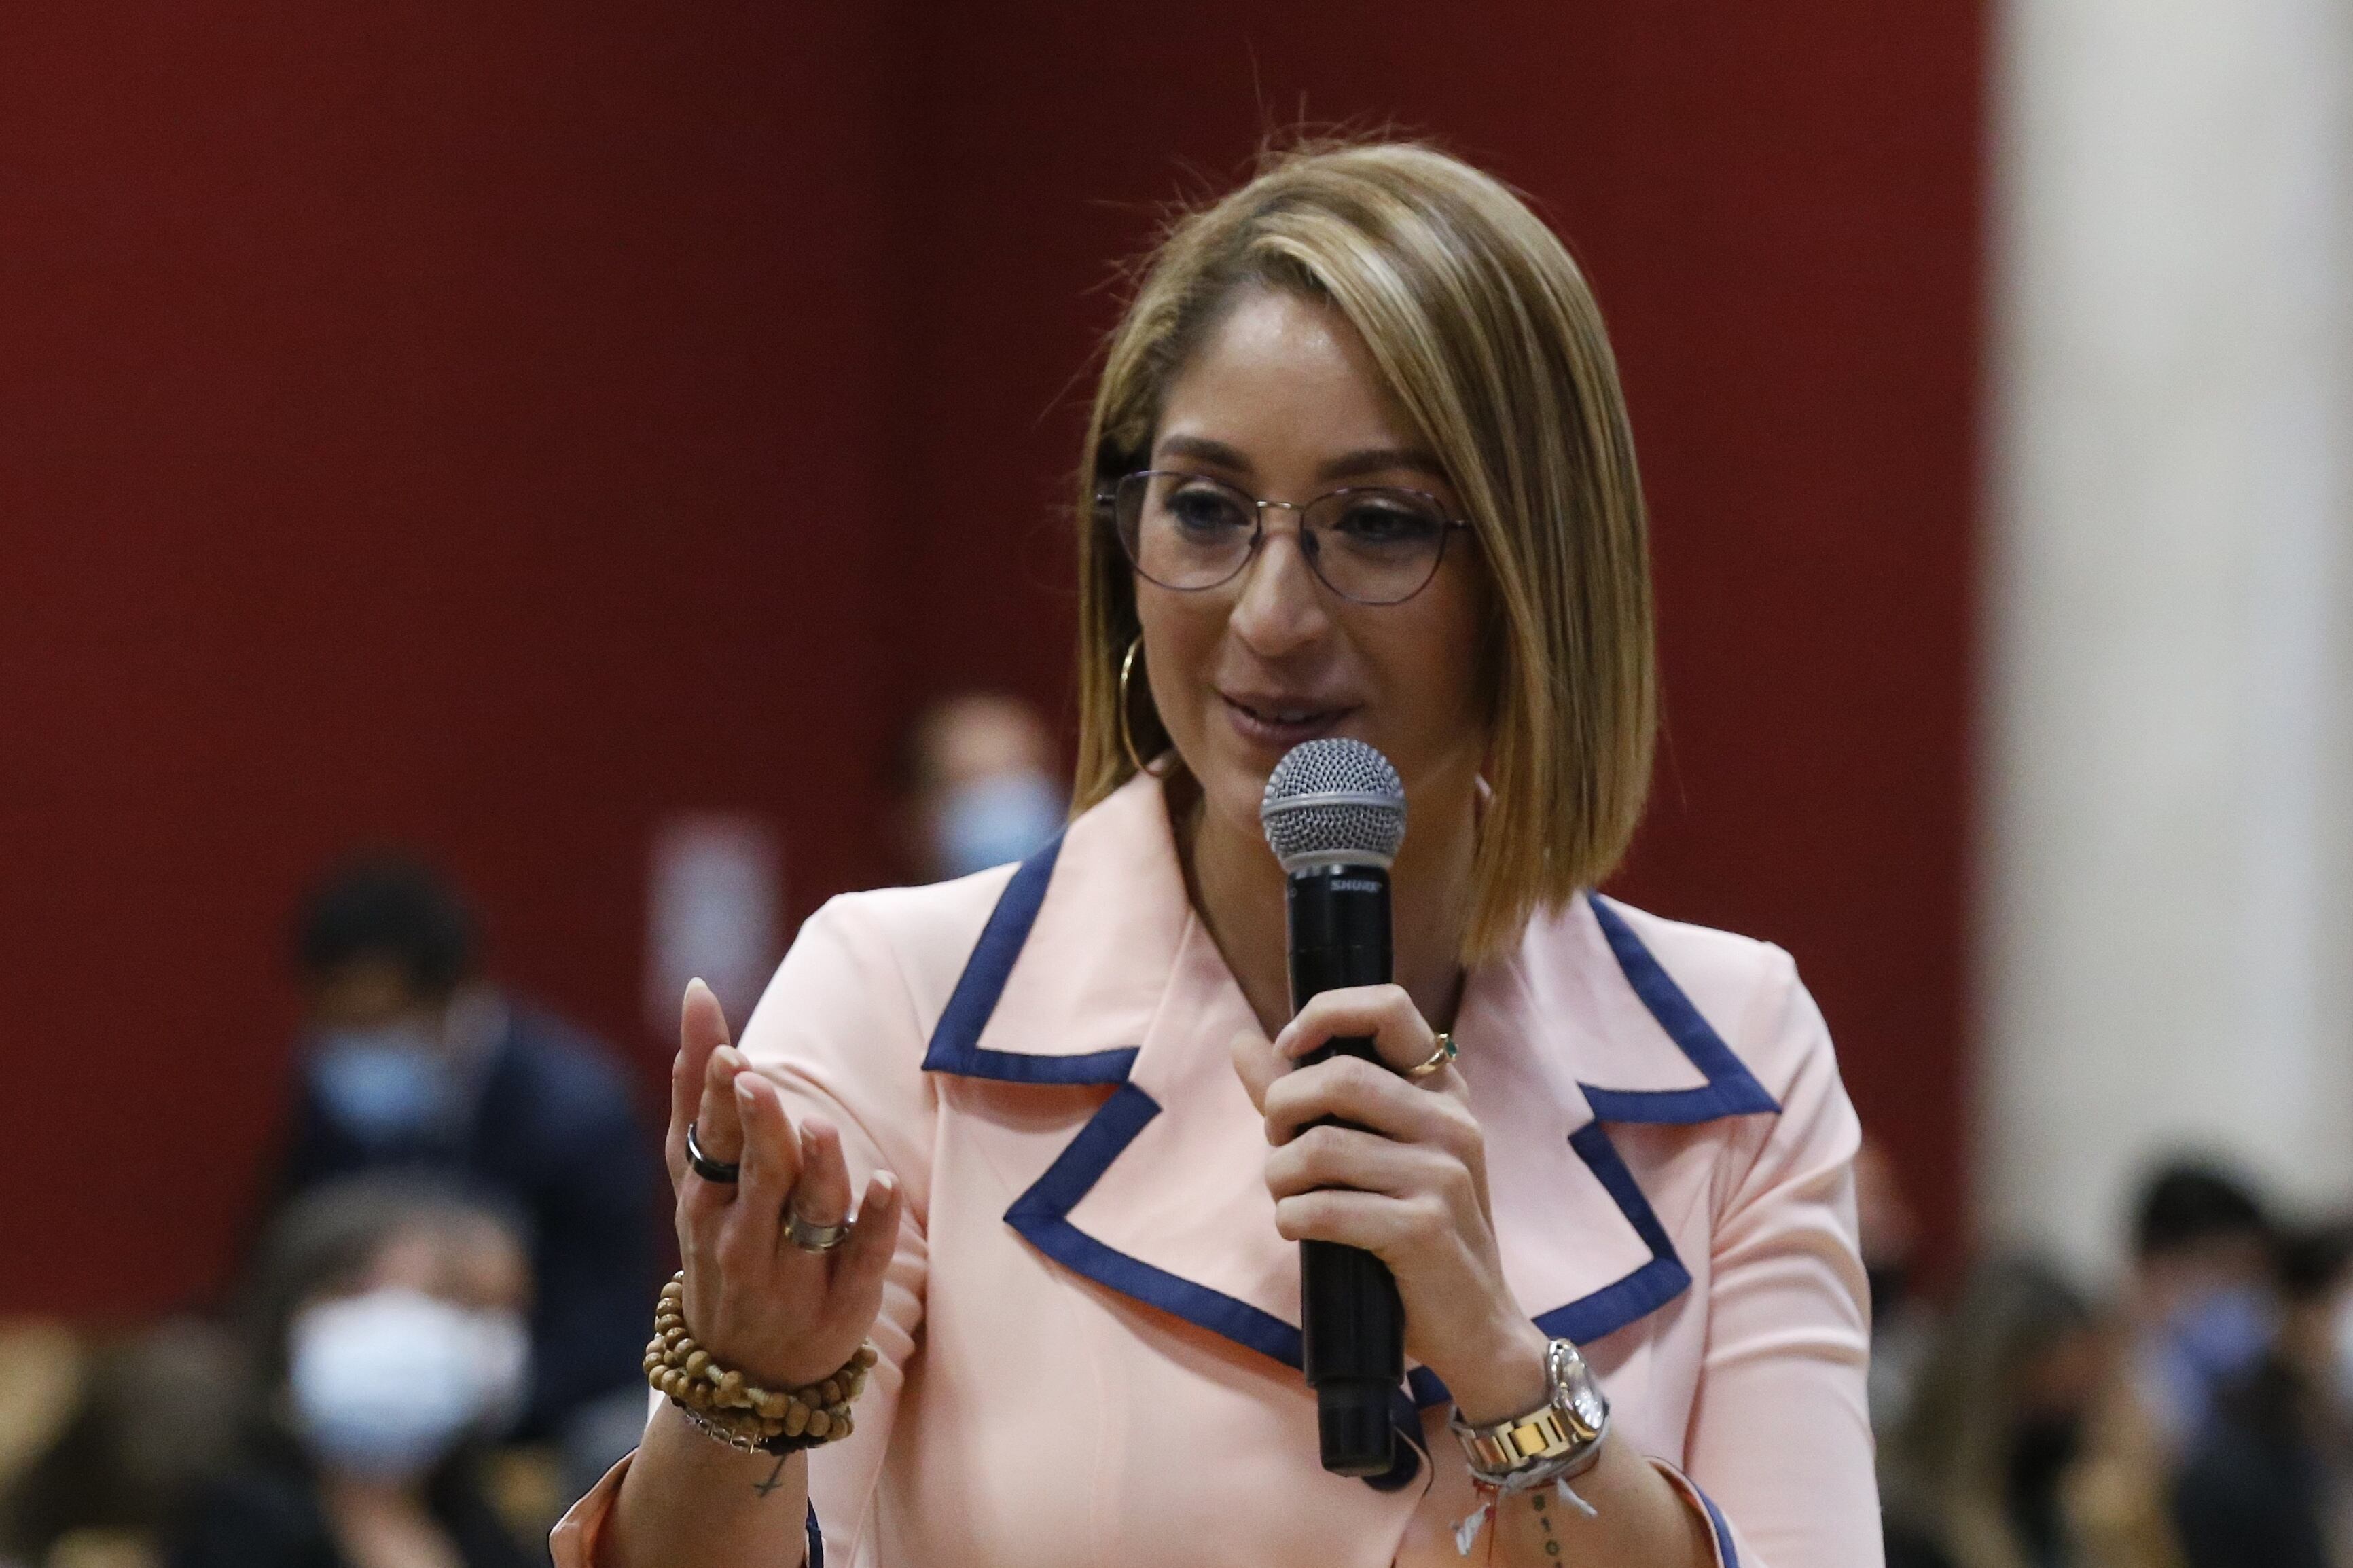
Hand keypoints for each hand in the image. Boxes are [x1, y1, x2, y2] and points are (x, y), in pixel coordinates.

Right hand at [664, 979, 900, 1389]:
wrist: (744, 1373)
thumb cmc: (721, 1246)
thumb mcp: (696, 1182)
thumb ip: (695, 1093)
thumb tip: (698, 997)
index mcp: (707, 1201)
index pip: (710, 1139)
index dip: (716, 1096)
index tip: (726, 1051)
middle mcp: (744, 1237)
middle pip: (758, 1170)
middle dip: (758, 1125)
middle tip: (753, 1077)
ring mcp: (795, 1272)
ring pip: (809, 1210)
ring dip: (816, 1167)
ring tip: (818, 1127)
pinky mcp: (844, 1301)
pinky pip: (862, 1256)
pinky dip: (873, 1223)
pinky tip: (883, 1186)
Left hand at [1230, 986, 1548, 1424]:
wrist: (1475, 1325)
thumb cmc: (1413, 1234)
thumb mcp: (1372, 1155)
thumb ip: (1306, 1098)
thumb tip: (1241, 1041)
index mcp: (1443, 1092)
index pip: (1389, 1008)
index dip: (1325, 1013)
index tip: (1288, 1046)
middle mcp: (1452, 1122)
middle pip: (1339, 1076)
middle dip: (1282, 1107)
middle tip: (1276, 1143)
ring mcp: (1444, 1174)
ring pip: (1321, 1146)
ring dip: (1279, 1175)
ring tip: (1286, 1196)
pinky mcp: (1424, 1227)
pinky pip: (1325, 1207)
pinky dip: (1291, 1218)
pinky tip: (1297, 1229)